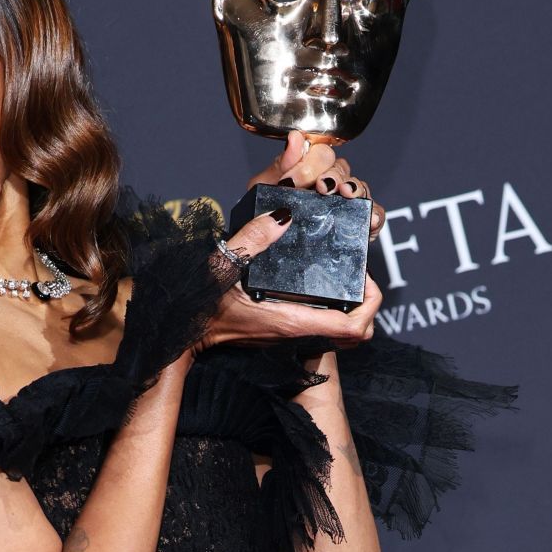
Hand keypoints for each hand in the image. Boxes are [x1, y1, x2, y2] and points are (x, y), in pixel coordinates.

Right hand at [198, 213, 383, 353]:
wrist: (180, 333)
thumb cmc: (196, 305)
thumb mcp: (222, 264)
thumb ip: (253, 238)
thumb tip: (283, 216)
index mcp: (291, 321)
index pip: (353, 327)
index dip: (372, 302)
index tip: (365, 276)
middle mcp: (295, 333)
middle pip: (355, 335)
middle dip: (367, 305)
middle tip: (358, 274)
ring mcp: (288, 336)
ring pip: (340, 334)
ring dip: (350, 307)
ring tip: (342, 275)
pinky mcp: (280, 331)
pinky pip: (320, 326)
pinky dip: (330, 308)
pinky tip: (315, 282)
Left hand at [246, 129, 385, 241]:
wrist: (258, 263)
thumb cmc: (259, 225)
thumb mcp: (260, 195)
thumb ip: (276, 168)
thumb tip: (294, 139)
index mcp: (301, 174)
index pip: (317, 152)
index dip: (310, 160)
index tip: (293, 181)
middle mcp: (323, 187)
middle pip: (340, 167)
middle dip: (332, 174)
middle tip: (321, 188)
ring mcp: (339, 206)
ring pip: (357, 186)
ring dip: (354, 187)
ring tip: (346, 194)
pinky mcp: (352, 227)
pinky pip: (372, 215)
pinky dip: (375, 213)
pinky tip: (370, 218)